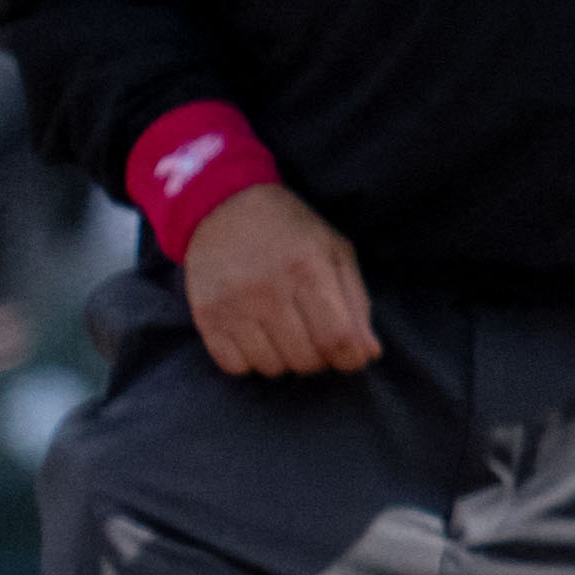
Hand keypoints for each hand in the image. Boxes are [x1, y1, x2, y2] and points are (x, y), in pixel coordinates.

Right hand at [187, 186, 379, 377]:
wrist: (224, 206)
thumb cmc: (291, 232)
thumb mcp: (334, 252)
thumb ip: (356, 304)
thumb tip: (368, 354)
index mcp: (309, 268)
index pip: (338, 338)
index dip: (351, 358)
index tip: (350, 354)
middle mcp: (269, 289)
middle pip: (306, 360)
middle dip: (319, 357)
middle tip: (313, 334)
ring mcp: (233, 304)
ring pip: (272, 368)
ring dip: (284, 358)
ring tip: (282, 330)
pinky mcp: (206, 316)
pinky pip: (235, 367)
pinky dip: (250, 360)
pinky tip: (254, 335)